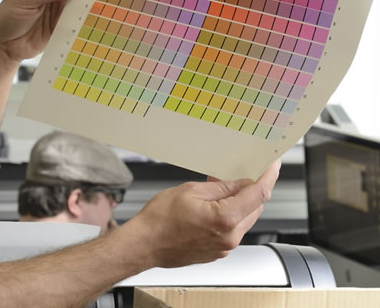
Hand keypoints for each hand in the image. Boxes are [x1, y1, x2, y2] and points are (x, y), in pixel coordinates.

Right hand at [121, 160, 280, 268]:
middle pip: (255, 207)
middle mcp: (230, 237)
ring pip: (245, 219)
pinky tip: (212, 208)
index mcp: (225, 219)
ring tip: (217, 191)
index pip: (258, 194)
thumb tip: (238, 182)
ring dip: (239, 203)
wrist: (145, 244)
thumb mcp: (190, 191)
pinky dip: (229, 216)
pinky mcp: (218, 252)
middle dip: (250, 189)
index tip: (272, 165)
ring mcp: (225, 247)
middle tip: (236, 174)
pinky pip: (233, 230)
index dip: (268, 176)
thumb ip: (220, 187)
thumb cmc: (159, 220)